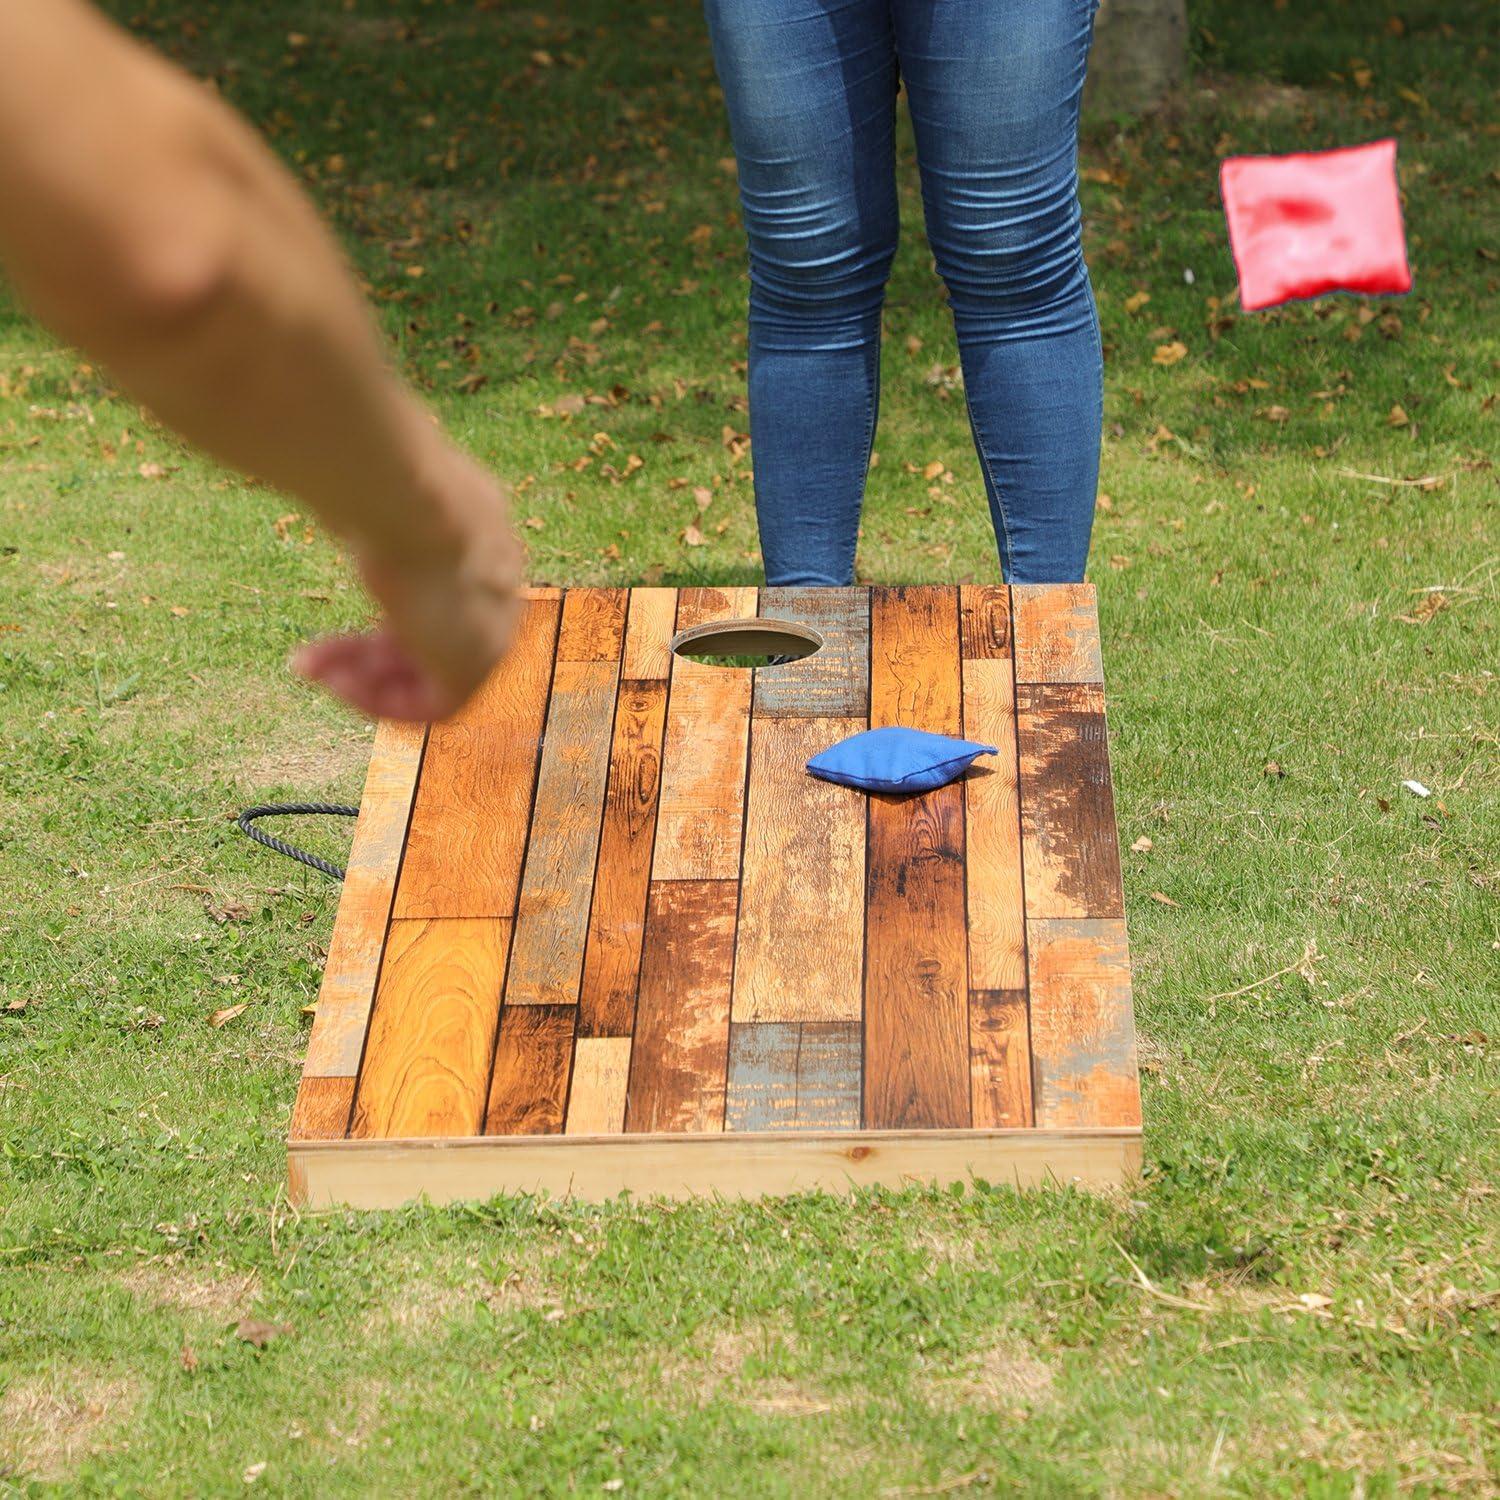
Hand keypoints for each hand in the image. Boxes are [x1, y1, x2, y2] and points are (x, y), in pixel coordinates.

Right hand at [292, 449, 523, 720]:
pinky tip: (335, 684)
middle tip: (312, 658)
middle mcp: (495, 593)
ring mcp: (491, 632)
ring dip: (365, 681)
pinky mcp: (473, 668)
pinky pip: (431, 707)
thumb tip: (339, 497)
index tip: (336, 618)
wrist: (409, 498)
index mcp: (484, 547)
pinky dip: (379, 701)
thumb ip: (375, 511)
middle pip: (433, 642)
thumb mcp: (379, 491)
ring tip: (310, 670)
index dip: (383, 617)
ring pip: (430, 677)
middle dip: (367, 654)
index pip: (441, 599)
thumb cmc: (383, 478)